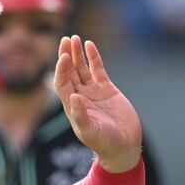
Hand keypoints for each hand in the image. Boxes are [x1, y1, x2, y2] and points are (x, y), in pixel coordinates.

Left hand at [53, 35, 141, 172]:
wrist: (123, 146)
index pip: (62, 83)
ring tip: (74, 38)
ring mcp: (93, 91)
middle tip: (65, 39)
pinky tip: (89, 45)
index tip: (63, 56)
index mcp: (72, 107)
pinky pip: (98, 69)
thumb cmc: (105, 143)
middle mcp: (80, 96)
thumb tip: (74, 97)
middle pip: (69, 72)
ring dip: (77, 54)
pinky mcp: (107, 89)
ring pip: (82, 68)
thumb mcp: (91, 132)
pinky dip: (93, 58)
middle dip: (66, 56)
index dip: (61, 69)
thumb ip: (81, 115)